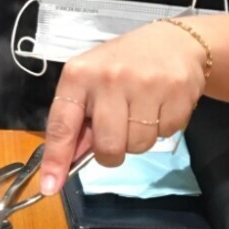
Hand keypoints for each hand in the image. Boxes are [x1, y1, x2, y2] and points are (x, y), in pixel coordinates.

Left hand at [40, 19, 208, 194]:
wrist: (176, 42)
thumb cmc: (121, 67)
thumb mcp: (90, 85)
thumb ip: (77, 123)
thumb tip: (65, 165)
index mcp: (78, 76)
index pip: (62, 126)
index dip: (56, 160)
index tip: (49, 187)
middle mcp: (109, 78)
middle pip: (107, 146)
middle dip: (110, 154)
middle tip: (116, 137)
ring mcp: (146, 83)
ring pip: (138, 145)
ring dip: (137, 140)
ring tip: (140, 114)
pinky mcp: (178, 90)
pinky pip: (165, 134)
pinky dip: (162, 129)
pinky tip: (159, 107)